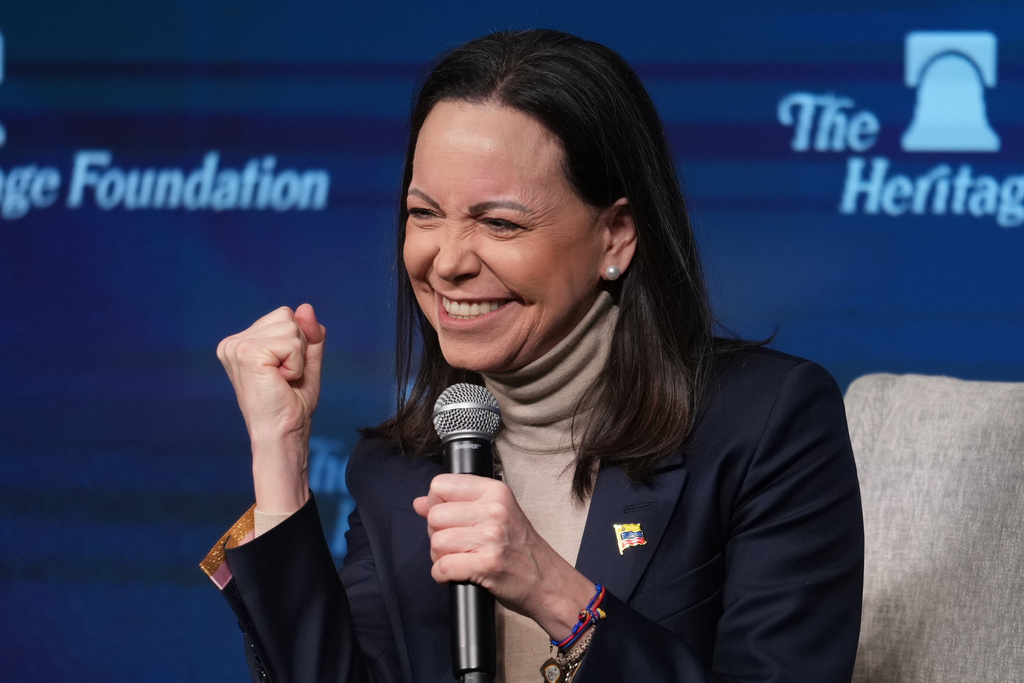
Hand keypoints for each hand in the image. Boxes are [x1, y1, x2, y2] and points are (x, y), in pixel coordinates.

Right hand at [217, 304, 325, 513]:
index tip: (284, 372)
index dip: (298, 343)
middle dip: (298, 348)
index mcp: (241, 342)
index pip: (285, 315)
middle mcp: (233, 342)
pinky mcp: (247, 353)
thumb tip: (305, 307)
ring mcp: (236, 346)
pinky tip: (281, 381)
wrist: (283, 433)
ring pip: (291, 327)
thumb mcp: (306, 362)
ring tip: (282, 380)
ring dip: (298, 357)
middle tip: (284, 378)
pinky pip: (292, 343)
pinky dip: (296, 364)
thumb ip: (308, 334)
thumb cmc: (292, 404)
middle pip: (288, 316)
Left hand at [413, 474, 594, 640]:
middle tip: (456, 545)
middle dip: (437, 534)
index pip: (441, 485)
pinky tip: (457, 574)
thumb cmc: (521, 549)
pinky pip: (443, 567)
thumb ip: (457, 505)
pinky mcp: (487, 564)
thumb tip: (418, 503)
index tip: (447, 519)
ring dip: (440, 557)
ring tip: (459, 560)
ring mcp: (492, 537)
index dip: (435, 504)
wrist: (548, 582)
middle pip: (435, 516)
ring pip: (436, 543)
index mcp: (495, 491)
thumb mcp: (495, 515)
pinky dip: (443, 575)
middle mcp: (494, 510)